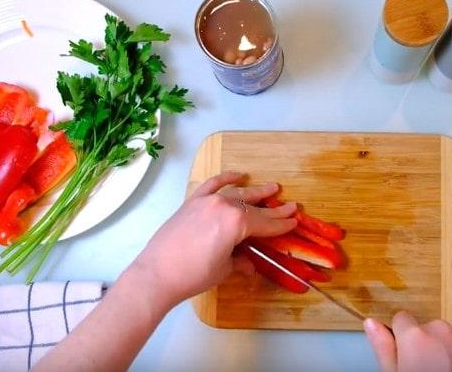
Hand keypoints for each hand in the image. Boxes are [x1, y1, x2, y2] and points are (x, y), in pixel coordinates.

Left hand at [132, 172, 297, 303]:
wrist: (157, 274)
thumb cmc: (194, 275)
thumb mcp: (223, 269)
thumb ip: (239, 261)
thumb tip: (248, 263)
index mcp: (236, 223)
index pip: (265, 224)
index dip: (281, 225)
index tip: (294, 222)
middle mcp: (224, 206)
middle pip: (254, 207)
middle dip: (274, 209)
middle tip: (291, 206)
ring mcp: (206, 201)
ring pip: (236, 193)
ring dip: (255, 191)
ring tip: (271, 188)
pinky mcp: (191, 202)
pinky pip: (212, 185)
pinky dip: (225, 178)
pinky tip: (238, 175)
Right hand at [364, 312, 451, 371]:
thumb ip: (383, 347)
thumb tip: (372, 324)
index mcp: (414, 337)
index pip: (400, 318)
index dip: (399, 337)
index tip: (403, 353)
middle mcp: (440, 330)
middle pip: (424, 329)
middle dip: (422, 345)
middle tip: (423, 369)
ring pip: (445, 337)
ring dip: (442, 350)